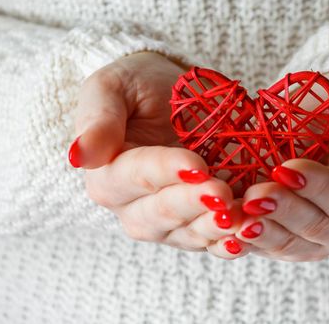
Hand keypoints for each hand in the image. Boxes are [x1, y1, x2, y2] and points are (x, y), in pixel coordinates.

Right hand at [69, 52, 248, 257]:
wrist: (171, 96)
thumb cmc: (138, 87)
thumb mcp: (113, 88)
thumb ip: (98, 120)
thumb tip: (79, 155)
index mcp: (108, 173)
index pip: (132, 177)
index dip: (164, 172)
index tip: (195, 163)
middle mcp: (133, 205)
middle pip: (158, 215)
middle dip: (191, 204)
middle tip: (221, 192)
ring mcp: (167, 219)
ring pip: (186, 234)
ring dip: (213, 229)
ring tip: (240, 220)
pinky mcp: (197, 221)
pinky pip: (211, 239)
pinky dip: (230, 240)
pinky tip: (250, 234)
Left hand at [232, 69, 328, 261]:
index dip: (320, 188)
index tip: (286, 169)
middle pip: (323, 228)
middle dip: (286, 213)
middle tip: (254, 196)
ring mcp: (324, 233)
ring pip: (295, 245)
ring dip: (265, 234)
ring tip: (236, 218)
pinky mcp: (294, 234)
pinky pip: (273, 246)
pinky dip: (250, 243)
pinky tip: (228, 234)